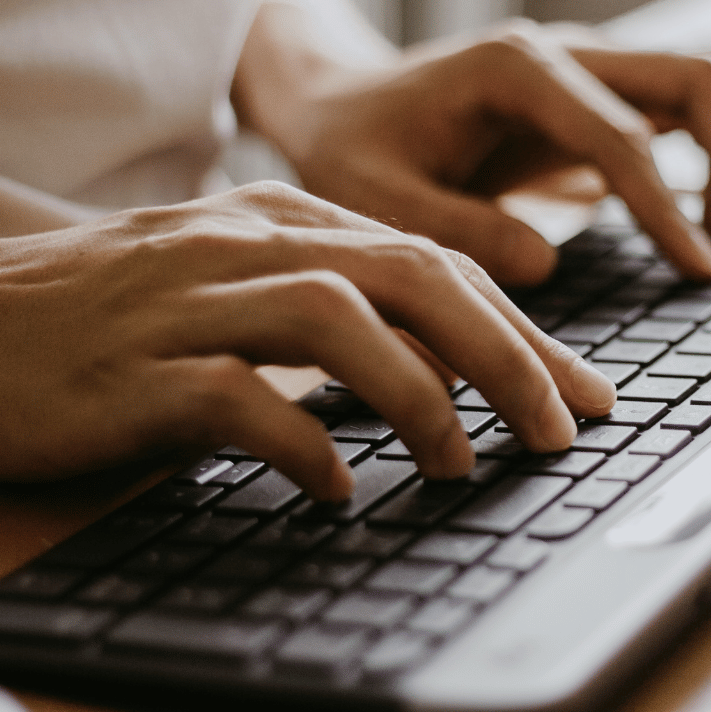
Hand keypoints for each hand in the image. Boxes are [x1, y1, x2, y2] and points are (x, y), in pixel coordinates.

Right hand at [0, 182, 615, 497]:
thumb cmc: (126, 315)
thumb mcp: (247, 289)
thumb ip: (343, 312)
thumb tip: (453, 375)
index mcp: (288, 221)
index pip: (436, 262)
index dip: (523, 329)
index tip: (583, 392)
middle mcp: (248, 242)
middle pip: (411, 276)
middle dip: (506, 354)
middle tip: (559, 429)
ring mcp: (188, 298)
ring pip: (336, 318)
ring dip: (418, 395)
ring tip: (459, 461)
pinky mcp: (132, 368)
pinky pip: (235, 397)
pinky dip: (301, 444)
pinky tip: (334, 490)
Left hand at [235, 14, 710, 286]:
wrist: (340, 106)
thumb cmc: (353, 150)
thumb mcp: (377, 198)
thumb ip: (458, 229)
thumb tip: (548, 263)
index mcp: (516, 69)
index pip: (624, 135)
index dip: (667, 209)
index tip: (698, 269)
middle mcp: (566, 55)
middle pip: (701, 76)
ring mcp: (587, 72)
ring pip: (704, 84)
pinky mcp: (593, 101)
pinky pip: (678, 114)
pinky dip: (706, 161)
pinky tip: (689, 229)